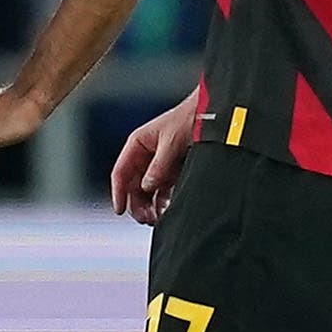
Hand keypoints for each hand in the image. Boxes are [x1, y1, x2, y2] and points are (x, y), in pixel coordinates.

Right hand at [109, 94, 203, 224]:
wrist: (213, 113)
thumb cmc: (189, 118)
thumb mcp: (171, 142)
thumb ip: (158, 166)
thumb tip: (147, 186)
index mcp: (137, 144)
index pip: (121, 172)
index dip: (118, 192)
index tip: (119, 209)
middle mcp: (146, 156)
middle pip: (134, 185)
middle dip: (137, 203)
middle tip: (145, 218)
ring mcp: (159, 164)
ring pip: (147, 190)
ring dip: (149, 205)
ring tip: (155, 219)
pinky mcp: (173, 170)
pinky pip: (163, 190)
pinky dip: (163, 201)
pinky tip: (165, 210)